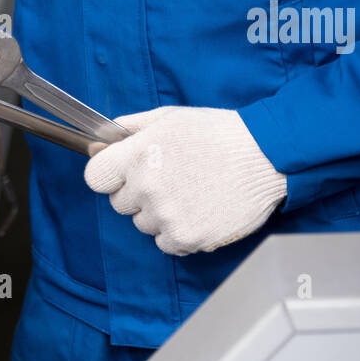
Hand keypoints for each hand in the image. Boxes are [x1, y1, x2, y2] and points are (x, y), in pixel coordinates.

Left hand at [84, 106, 286, 255]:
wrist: (264, 156)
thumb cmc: (218, 134)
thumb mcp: (170, 117)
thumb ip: (132, 126)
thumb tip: (107, 135)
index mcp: (138, 154)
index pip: (95, 178)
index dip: (108, 176)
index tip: (122, 174)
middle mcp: (147, 187)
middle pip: (120, 204)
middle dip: (138, 194)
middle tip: (168, 179)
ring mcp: (167, 215)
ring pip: (144, 224)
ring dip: (159, 213)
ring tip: (189, 192)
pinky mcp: (188, 237)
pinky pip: (166, 243)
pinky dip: (178, 232)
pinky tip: (197, 210)